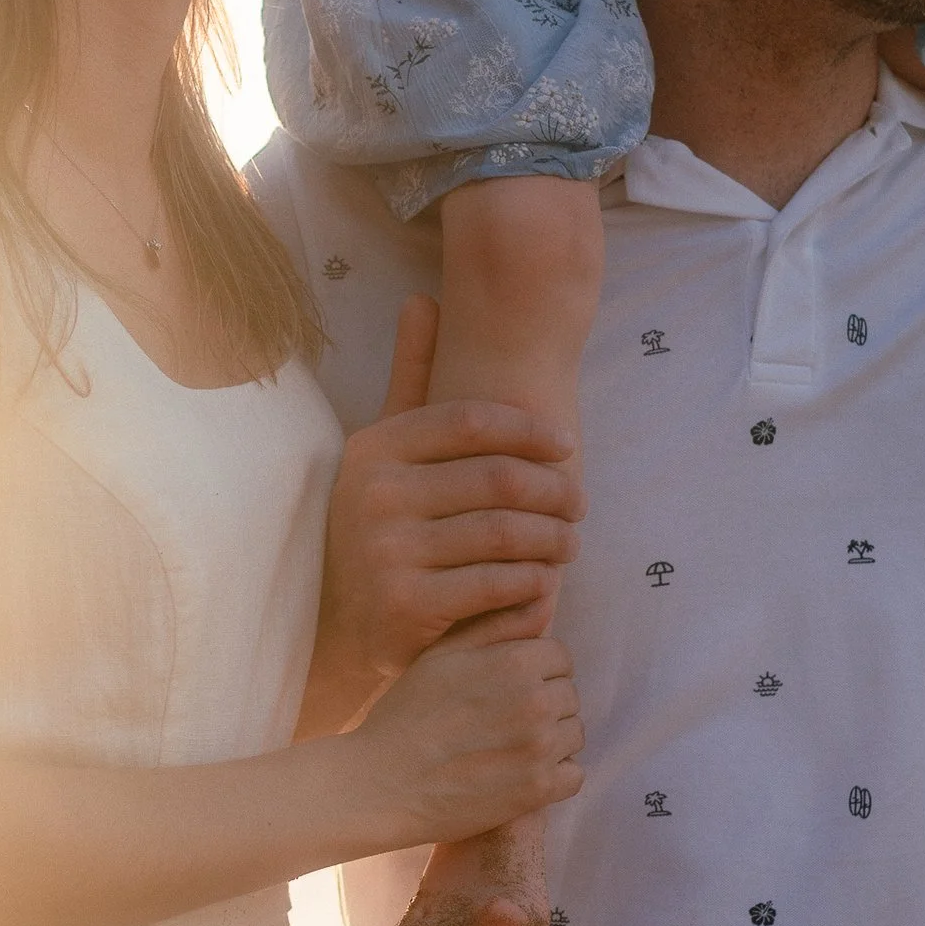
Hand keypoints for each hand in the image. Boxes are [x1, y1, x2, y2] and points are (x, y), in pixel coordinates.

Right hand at [306, 301, 583, 727]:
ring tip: (571, 542)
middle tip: (581, 503)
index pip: (472, 420)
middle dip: (555, 491)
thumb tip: (423, 297)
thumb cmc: (380, 526)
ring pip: (506, 532)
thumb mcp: (384, 453)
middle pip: (499, 478)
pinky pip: (497, 583)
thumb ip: (410, 379)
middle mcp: (375, 493)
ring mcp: (388, 550)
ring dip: (554, 538)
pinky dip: (532, 583)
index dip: (531, 430)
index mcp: (375, 447)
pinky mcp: (408, 604)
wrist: (342, 628)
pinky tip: (546, 581)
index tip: (566, 445)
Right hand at [356, 622, 583, 848]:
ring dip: (551, 740)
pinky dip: (554, 777)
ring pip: (574, 734)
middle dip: (545, 704)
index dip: (536, 669)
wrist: (382, 784)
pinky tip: (520, 774)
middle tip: (503, 721)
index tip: (508, 688)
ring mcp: (539, 748)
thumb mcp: (444, 654)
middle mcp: (534, 701)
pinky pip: (574, 776)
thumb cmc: (408, 714)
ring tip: (509, 747)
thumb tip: (546, 599)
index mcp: (514, 661)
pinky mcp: (538, 790)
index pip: (560, 656)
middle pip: (569, 695)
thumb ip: (498, 624)